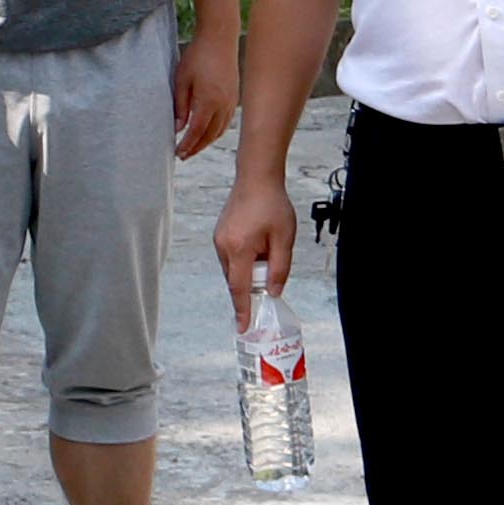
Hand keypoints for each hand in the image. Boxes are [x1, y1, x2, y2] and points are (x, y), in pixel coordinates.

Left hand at [171, 27, 236, 160]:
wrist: (219, 38)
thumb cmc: (197, 56)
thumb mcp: (181, 80)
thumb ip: (180, 105)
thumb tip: (178, 128)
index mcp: (209, 101)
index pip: (197, 131)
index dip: (187, 145)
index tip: (178, 153)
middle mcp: (223, 105)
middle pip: (210, 135)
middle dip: (196, 147)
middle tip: (183, 155)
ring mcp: (232, 101)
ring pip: (220, 130)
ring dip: (206, 142)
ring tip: (193, 148)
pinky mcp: (235, 97)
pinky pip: (226, 121)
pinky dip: (216, 131)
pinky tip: (207, 133)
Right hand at [215, 178, 297, 305]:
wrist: (257, 177)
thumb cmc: (272, 204)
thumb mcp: (284, 238)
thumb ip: (280, 268)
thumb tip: (273, 292)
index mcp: (239, 249)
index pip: (239, 288)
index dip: (242, 310)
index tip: (243, 327)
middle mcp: (223, 246)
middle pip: (235, 280)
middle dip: (250, 287)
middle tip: (268, 284)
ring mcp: (218, 240)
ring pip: (232, 269)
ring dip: (248, 271)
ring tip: (267, 252)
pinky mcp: (220, 234)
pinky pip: (230, 257)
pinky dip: (243, 261)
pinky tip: (258, 247)